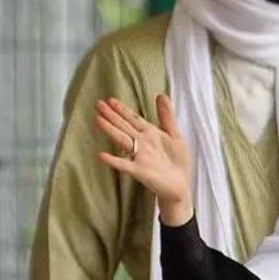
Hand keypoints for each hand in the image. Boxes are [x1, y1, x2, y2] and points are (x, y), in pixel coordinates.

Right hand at [95, 95, 192, 226]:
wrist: (180, 185)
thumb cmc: (176, 160)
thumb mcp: (174, 134)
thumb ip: (166, 116)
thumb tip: (161, 94)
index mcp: (150, 133)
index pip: (133, 118)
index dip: (122, 109)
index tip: (110, 99)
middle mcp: (142, 143)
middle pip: (124, 127)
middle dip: (112, 115)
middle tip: (98, 104)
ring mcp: (139, 157)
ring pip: (123, 141)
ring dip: (111, 131)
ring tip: (98, 120)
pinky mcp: (139, 171)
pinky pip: (125, 165)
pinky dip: (114, 160)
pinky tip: (102, 155)